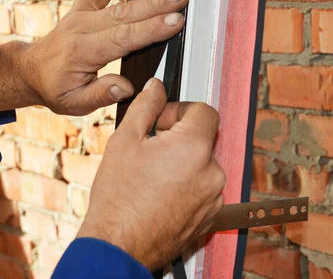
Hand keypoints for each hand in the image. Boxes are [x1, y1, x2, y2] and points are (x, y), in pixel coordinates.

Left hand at [0, 0, 187, 114]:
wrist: (31, 71)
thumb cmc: (56, 89)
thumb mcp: (74, 104)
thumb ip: (101, 95)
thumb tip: (127, 87)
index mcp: (82, 52)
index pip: (122, 37)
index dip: (151, 28)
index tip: (175, 20)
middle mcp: (80, 27)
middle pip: (122, 10)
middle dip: (155, 2)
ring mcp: (78, 11)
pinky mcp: (79, 3)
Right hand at [76, 79, 225, 270]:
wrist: (119, 246)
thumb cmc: (119, 199)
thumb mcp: (125, 140)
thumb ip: (146, 106)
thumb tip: (156, 87)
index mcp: (194, 147)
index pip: (205, 111)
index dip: (181, 111)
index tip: (163, 122)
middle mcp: (211, 171)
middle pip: (203, 138)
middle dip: (179, 138)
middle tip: (150, 151)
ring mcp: (213, 196)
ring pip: (202, 164)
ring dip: (182, 163)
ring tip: (152, 177)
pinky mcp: (210, 215)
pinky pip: (203, 188)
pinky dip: (187, 185)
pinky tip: (161, 194)